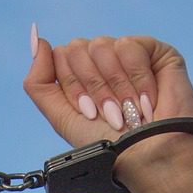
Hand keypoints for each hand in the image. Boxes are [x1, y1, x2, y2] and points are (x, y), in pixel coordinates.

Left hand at [23, 32, 192, 192]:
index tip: (90, 113)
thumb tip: (37, 36)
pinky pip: (129, 45)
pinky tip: (148, 100)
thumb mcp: (62, 118)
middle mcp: (102, 64)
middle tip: (112, 114)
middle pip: (78, 48)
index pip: (61, 56)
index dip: (73, 86)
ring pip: (102, 45)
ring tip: (131, 111)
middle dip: (93, 86)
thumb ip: (38, 81)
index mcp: (81, 79)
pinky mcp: (155, 53)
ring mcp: (128, 57)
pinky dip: (136, 76)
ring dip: (115, 85)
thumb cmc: (110, 145)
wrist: (149, 156)